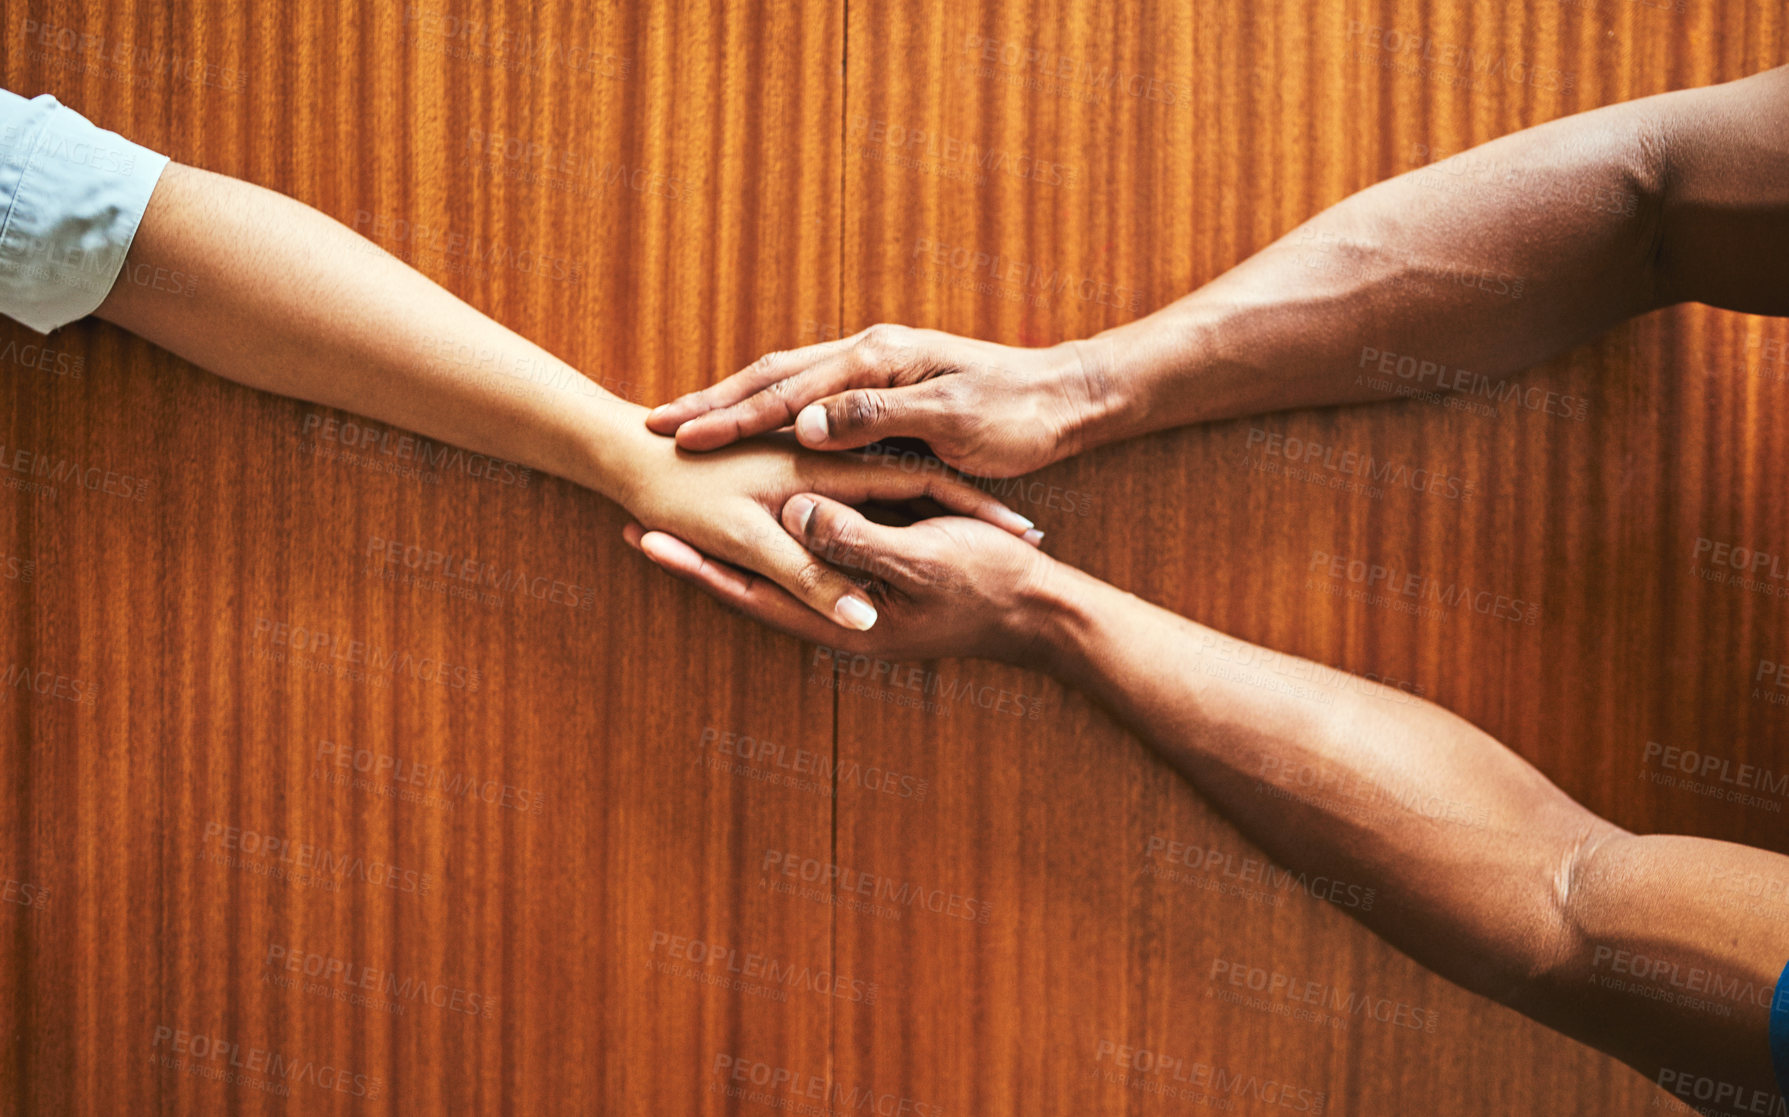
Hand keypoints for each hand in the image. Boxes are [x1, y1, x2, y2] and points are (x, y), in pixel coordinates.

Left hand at [611, 425, 1038, 632]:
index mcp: (841, 617)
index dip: (697, 565)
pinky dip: (771, 536)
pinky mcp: (873, 574)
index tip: (643, 538)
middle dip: (695, 558)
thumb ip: (856, 540)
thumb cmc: (990, 585)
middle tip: (634, 527)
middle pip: (750, 585)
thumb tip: (794, 513)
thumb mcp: (922, 559)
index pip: (750, 591)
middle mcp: (836, 613)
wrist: (1041, 611)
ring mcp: (853, 596)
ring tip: (674, 521)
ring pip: (773, 572)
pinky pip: (808, 558)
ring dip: (725, 549)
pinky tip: (753, 514)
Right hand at [644, 324, 1103, 477]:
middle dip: (712, 402)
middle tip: (655, 426)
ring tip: (682, 424)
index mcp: (877, 361)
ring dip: (732, 402)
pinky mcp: (885, 384)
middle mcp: (868, 354)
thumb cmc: (1018, 415)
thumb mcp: (952, 421)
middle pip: (771, 375)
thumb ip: (876, 420)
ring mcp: (875, 365)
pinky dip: (766, 407)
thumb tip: (804, 423)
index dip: (729, 416)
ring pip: (784, 380)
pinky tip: (748, 427)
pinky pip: (808, 393)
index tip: (678, 437)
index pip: (786, 390)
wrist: (1070, 396)